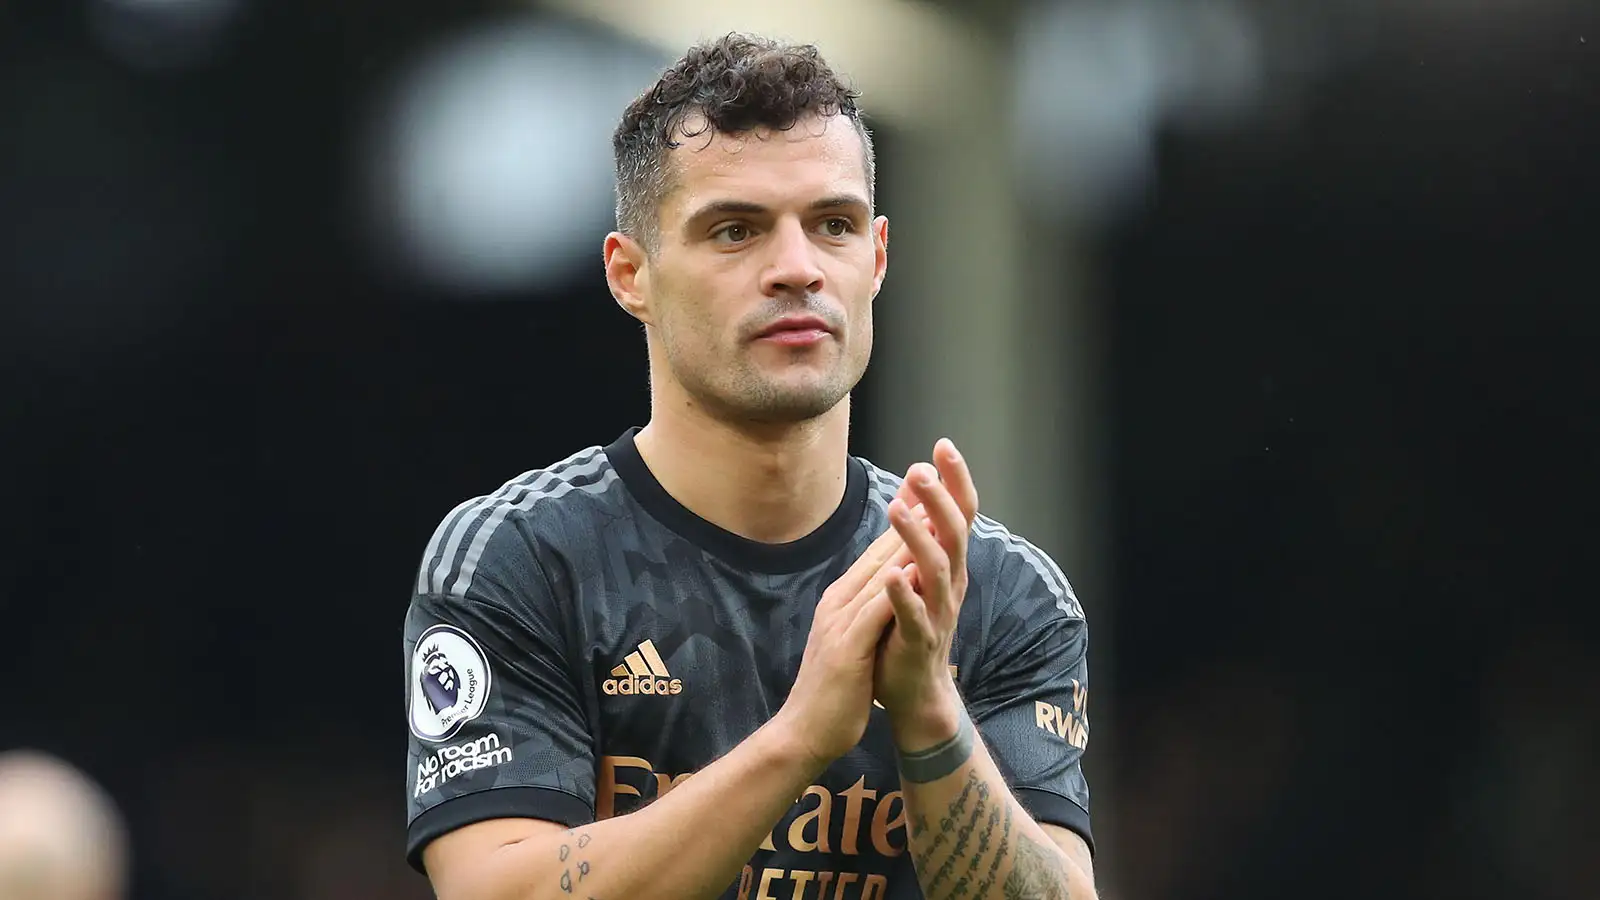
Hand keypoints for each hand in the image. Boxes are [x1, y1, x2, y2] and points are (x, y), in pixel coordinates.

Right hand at [773, 513, 920, 772]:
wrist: (804, 732)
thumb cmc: (832, 690)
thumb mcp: (848, 640)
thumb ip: (862, 612)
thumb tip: (881, 589)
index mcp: (840, 601)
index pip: (876, 553)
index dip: (903, 520)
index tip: (926, 491)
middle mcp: (838, 603)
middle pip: (878, 552)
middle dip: (906, 515)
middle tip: (932, 479)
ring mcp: (839, 623)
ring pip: (878, 574)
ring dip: (904, 542)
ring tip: (932, 511)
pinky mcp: (846, 647)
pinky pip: (874, 611)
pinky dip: (895, 588)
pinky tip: (915, 570)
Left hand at [872, 439, 980, 749]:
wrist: (914, 691)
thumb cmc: (910, 626)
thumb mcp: (917, 574)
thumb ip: (920, 536)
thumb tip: (919, 485)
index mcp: (949, 565)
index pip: (959, 514)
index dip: (955, 480)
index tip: (943, 444)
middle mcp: (950, 584)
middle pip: (953, 534)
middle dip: (939, 500)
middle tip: (921, 470)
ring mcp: (938, 614)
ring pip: (935, 570)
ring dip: (918, 538)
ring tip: (898, 511)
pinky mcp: (920, 642)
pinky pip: (915, 616)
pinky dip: (903, 594)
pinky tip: (891, 575)